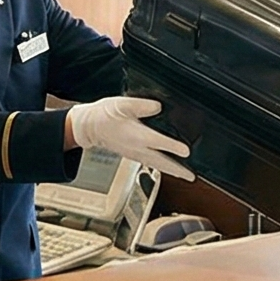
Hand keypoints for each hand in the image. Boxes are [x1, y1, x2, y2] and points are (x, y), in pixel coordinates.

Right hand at [63, 96, 193, 182]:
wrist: (88, 127)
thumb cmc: (103, 115)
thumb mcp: (121, 104)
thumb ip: (141, 105)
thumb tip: (158, 106)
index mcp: (135, 135)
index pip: (158, 142)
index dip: (173, 147)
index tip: (186, 151)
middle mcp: (136, 148)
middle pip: (161, 162)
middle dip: (177, 170)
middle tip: (191, 176)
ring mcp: (135, 154)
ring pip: (157, 165)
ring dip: (172, 172)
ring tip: (186, 176)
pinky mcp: (133, 155)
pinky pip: (151, 164)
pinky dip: (162, 168)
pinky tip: (169, 168)